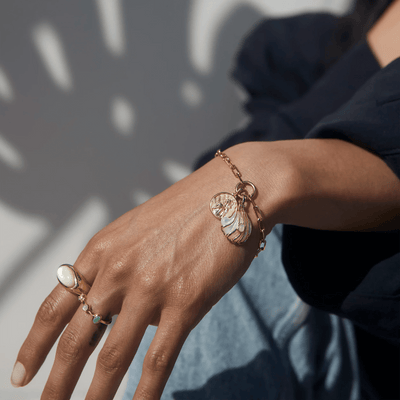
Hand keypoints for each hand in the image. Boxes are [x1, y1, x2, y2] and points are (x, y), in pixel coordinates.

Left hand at [11, 149, 267, 399]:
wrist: (229, 194)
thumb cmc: (184, 211)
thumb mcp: (136, 231)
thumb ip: (117, 269)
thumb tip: (116, 312)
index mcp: (102, 251)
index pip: (55, 306)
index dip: (34, 345)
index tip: (20, 374)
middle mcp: (118, 271)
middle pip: (76, 340)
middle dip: (57, 382)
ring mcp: (150, 288)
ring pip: (112, 357)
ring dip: (93, 397)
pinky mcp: (185, 303)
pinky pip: (158, 359)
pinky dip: (144, 393)